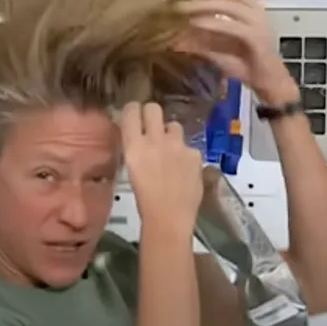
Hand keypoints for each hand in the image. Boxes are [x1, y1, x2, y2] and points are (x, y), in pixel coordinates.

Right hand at [118, 102, 203, 238]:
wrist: (169, 218)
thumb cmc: (144, 199)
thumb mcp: (132, 169)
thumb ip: (136, 148)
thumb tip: (138, 135)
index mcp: (134, 145)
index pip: (131, 110)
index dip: (133, 110)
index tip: (135, 115)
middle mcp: (155, 139)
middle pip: (153, 108)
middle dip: (152, 113)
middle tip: (153, 126)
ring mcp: (178, 145)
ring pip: (174, 126)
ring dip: (171, 135)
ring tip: (171, 153)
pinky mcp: (195, 154)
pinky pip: (189, 147)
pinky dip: (186, 156)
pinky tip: (184, 171)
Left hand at [176, 0, 299, 104]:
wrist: (270, 85)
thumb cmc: (247, 68)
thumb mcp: (218, 53)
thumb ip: (200, 45)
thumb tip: (175, 42)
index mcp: (250, 12)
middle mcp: (256, 13)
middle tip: (179, 0)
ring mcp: (257, 23)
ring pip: (230, 5)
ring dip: (206, 5)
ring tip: (185, 8)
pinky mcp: (256, 37)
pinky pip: (232, 25)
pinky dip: (214, 23)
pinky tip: (198, 23)